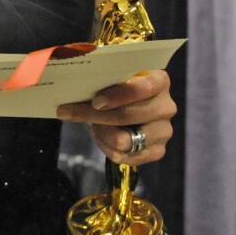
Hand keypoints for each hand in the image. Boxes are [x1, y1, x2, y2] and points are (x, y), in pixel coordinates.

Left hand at [56, 69, 175, 165]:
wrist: (121, 107)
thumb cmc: (113, 89)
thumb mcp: (110, 79)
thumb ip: (101, 78)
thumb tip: (75, 84)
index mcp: (159, 81)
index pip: (143, 88)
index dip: (118, 95)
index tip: (96, 101)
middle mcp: (166, 106)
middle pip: (128, 115)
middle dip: (95, 116)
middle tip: (69, 112)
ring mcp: (164, 130)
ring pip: (125, 140)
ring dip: (101, 133)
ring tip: (92, 124)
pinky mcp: (157, 150)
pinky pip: (126, 156)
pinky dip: (107, 148)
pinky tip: (100, 138)